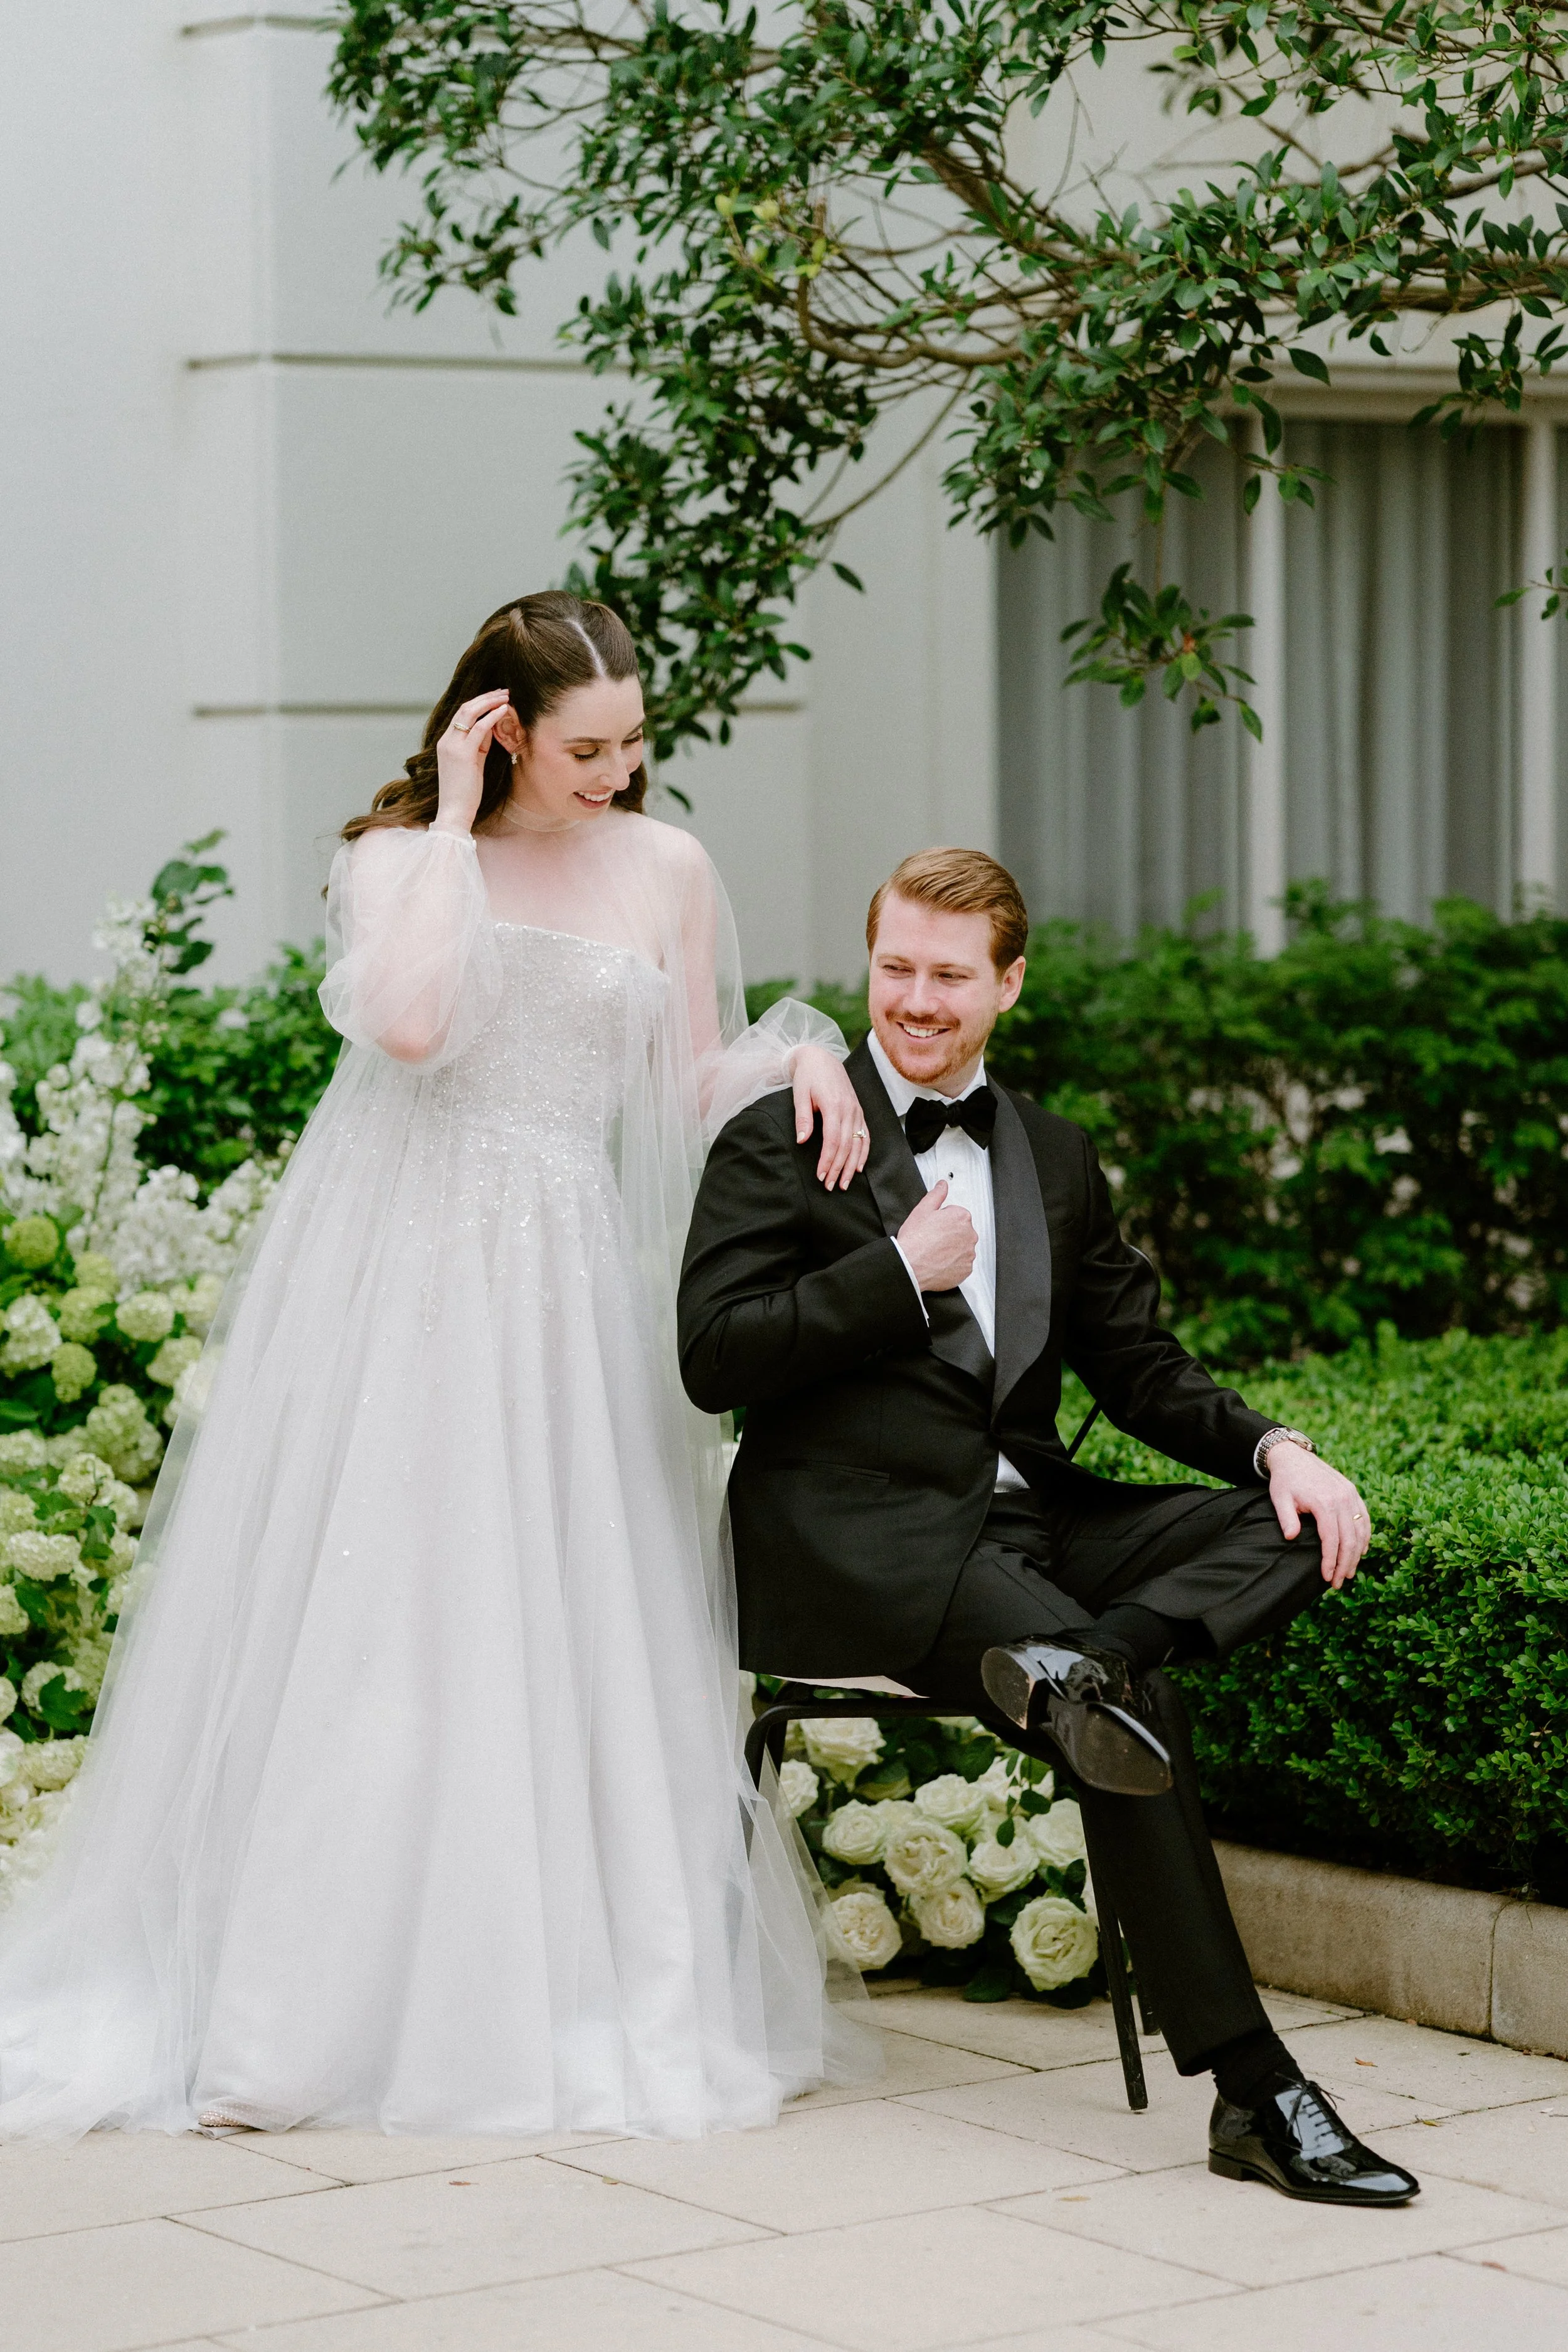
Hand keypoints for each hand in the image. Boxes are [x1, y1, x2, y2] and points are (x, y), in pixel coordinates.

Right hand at [433, 690, 510, 834]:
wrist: (454, 812)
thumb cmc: (465, 793)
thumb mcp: (471, 764)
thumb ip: (477, 746)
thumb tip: (489, 730)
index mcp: (446, 742)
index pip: (461, 714)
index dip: (479, 703)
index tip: (495, 697)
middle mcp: (446, 740)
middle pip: (464, 708)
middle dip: (485, 697)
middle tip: (503, 691)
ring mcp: (452, 746)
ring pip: (470, 713)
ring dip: (490, 702)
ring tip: (506, 696)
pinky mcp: (463, 754)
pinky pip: (479, 728)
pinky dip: (492, 716)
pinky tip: (504, 710)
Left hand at [791, 1046, 871, 1189]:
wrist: (822, 1058)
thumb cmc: (808, 1076)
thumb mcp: (800, 1094)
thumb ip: (803, 1118)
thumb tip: (803, 1141)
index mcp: (834, 1105)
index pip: (833, 1140)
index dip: (828, 1160)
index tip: (821, 1176)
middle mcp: (849, 1110)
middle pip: (847, 1146)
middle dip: (839, 1168)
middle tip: (830, 1186)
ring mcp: (857, 1111)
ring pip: (859, 1144)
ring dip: (852, 1166)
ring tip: (845, 1183)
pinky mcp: (859, 1112)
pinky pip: (866, 1136)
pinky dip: (864, 1153)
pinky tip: (859, 1167)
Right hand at [896, 1180, 976, 1289]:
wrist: (910, 1266)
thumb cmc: (915, 1240)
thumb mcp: (922, 1210)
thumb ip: (936, 1195)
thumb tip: (942, 1186)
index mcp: (961, 1217)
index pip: (957, 1215)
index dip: (942, 1220)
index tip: (933, 1227)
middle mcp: (970, 1234)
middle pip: (962, 1231)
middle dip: (950, 1234)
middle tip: (933, 1239)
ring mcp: (969, 1253)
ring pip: (963, 1248)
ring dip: (953, 1249)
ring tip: (935, 1252)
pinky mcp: (966, 1269)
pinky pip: (962, 1264)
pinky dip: (954, 1264)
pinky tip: (940, 1262)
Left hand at [1267, 1442, 1370, 1589]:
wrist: (1293, 1456)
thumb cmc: (1285, 1480)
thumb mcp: (1280, 1498)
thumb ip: (1286, 1518)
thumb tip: (1291, 1538)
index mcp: (1324, 1502)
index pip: (1332, 1540)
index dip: (1331, 1561)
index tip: (1327, 1578)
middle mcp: (1342, 1499)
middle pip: (1349, 1539)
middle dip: (1345, 1564)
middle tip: (1339, 1583)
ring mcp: (1350, 1495)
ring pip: (1360, 1531)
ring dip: (1357, 1554)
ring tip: (1349, 1572)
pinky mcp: (1352, 1492)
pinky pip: (1364, 1518)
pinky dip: (1364, 1537)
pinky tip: (1360, 1551)